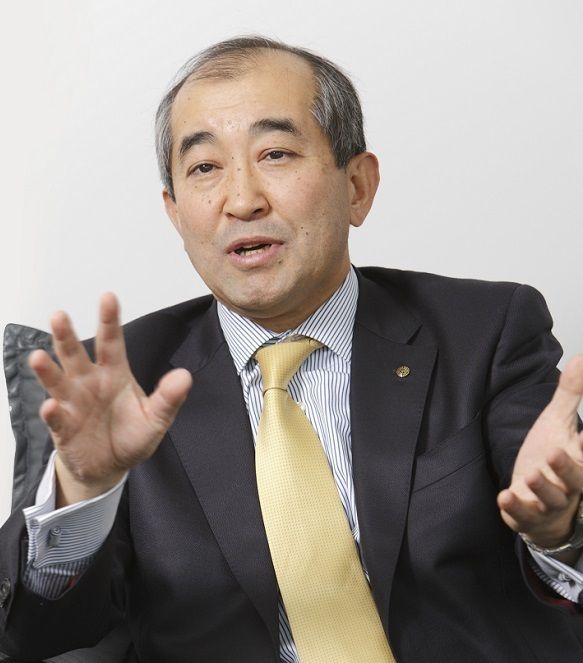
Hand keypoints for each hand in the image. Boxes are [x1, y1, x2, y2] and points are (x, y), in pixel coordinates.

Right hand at [30, 293, 191, 506]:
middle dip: (66, 336)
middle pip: (75, 354)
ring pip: (58, 381)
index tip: (108, 297)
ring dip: (48, 369)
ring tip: (39, 357)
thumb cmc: (131, 436)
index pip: (112, 342)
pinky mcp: (63, 427)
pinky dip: (52, 412)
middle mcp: (89, 382)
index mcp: (114, 374)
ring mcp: (73, 403)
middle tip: (60, 316)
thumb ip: (169, 398)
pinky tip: (51, 406)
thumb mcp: (156, 418)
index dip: (109, 320)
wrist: (110, 467)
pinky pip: (56, 417)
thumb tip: (185, 376)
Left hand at [497, 355, 582, 557]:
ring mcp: (548, 502)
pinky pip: (523, 515)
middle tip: (556, 452)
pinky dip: (515, 508)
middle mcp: (569, 485)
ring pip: (551, 499)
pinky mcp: (528, 515)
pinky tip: (504, 497)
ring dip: (542, 488)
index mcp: (580, 461)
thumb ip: (572, 393)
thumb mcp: (558, 422)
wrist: (541, 503)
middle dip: (568, 468)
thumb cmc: (552, 459)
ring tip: (532, 476)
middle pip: (575, 480)